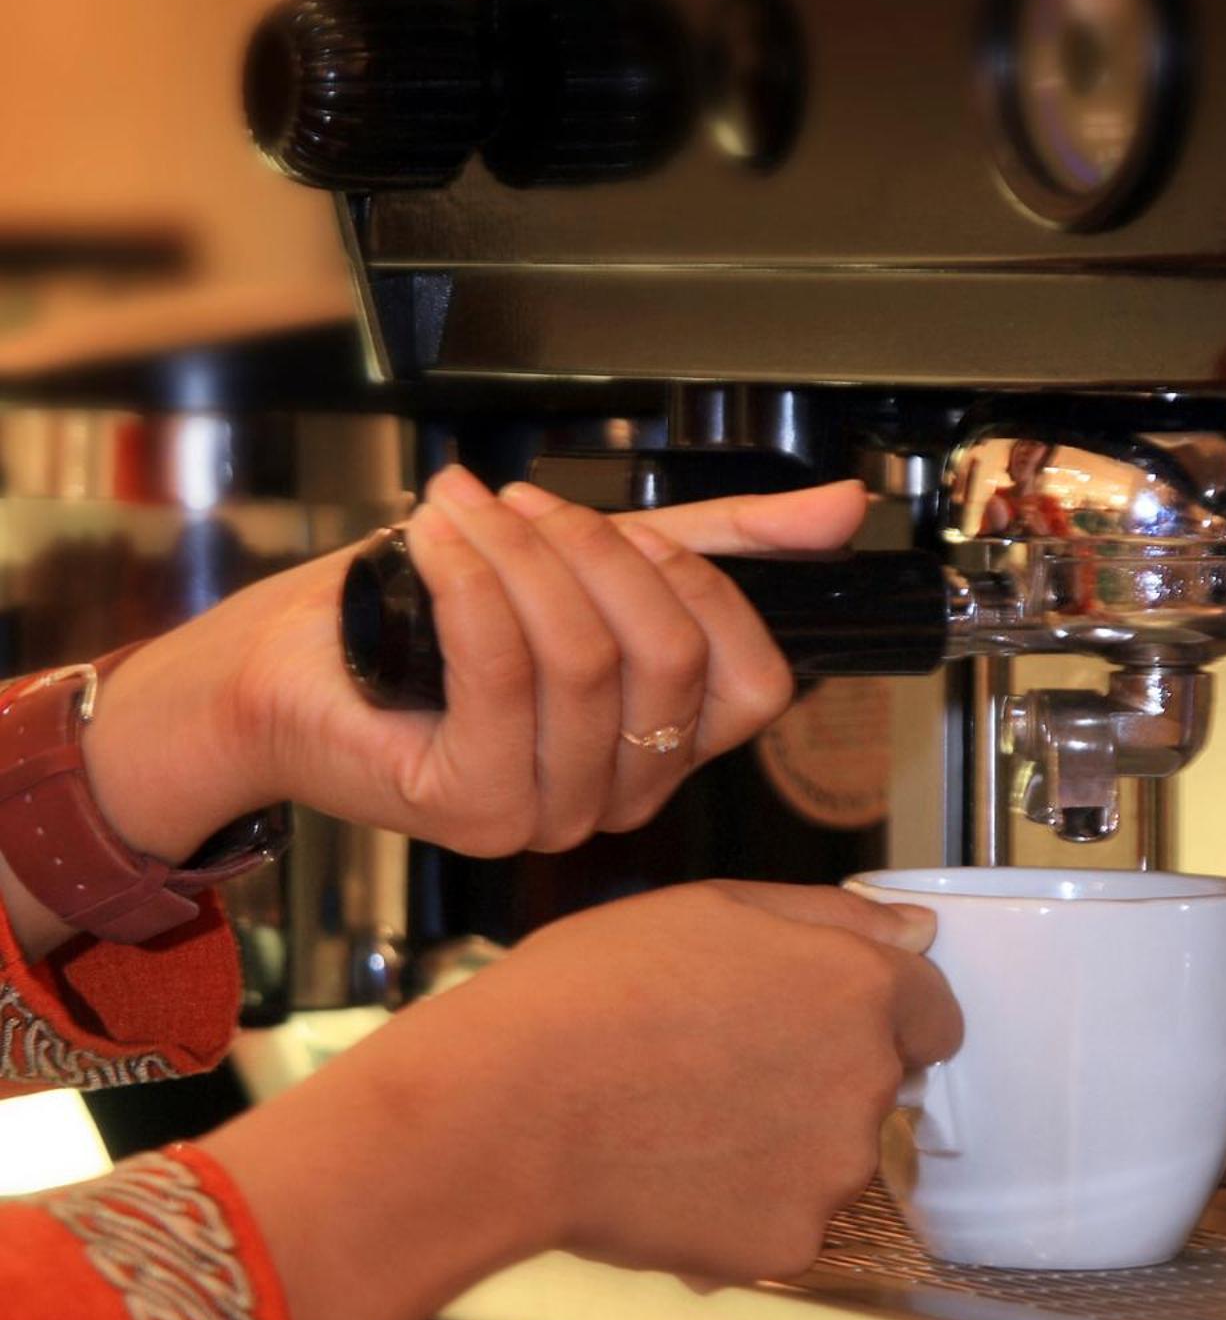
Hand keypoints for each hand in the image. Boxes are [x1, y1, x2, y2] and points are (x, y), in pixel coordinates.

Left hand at [74, 471, 866, 868]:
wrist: (290, 665)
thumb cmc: (426, 618)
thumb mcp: (593, 560)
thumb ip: (721, 542)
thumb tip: (842, 507)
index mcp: (663, 744)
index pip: (755, 682)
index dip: (702, 588)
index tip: (628, 531)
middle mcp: (619, 794)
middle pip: (671, 661)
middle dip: (600, 553)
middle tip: (527, 507)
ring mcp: (550, 813)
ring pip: (587, 661)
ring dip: (525, 555)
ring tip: (466, 510)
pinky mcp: (472, 806)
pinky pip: (506, 676)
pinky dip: (476, 583)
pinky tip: (441, 539)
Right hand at [207, 881, 957, 1319]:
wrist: (506, 1108)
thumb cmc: (592, 989)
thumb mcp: (711, 904)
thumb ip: (832, 915)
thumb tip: (915, 932)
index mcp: (859, 988)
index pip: (933, 1013)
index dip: (872, 1010)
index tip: (807, 1016)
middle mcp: (867, 1082)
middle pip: (875, 1084)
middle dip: (817, 1073)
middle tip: (714, 1060)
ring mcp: (832, 1174)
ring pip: (826, 1157)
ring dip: (778, 1142)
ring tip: (676, 1116)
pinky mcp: (786, 1246)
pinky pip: (780, 1223)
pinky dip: (739, 1207)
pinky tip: (667, 1173)